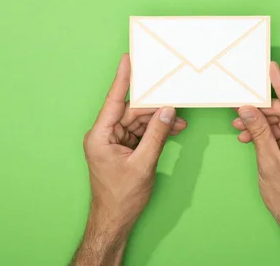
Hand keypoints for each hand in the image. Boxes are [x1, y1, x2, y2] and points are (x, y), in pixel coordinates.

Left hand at [72, 54, 186, 265]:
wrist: (115, 220)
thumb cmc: (121, 197)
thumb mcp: (143, 164)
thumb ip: (156, 135)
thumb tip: (167, 111)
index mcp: (100, 136)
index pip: (114, 100)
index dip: (122, 79)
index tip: (128, 59)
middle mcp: (104, 135)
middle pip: (131, 111)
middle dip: (153, 106)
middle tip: (173, 97)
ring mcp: (113, 141)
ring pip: (138, 121)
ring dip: (157, 121)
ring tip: (178, 120)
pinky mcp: (122, 148)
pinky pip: (140, 132)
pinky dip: (155, 131)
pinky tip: (172, 129)